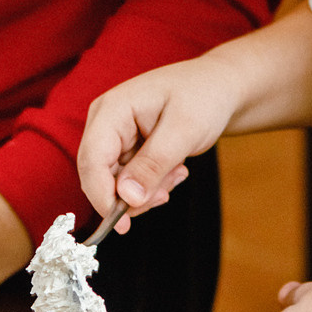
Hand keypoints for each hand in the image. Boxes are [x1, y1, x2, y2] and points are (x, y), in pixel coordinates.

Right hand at [77, 55, 239, 228]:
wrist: (219, 86)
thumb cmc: (203, 96)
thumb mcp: (184, 130)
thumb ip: (153, 164)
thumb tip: (126, 198)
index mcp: (112, 109)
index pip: (91, 160)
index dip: (102, 196)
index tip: (123, 225)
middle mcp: (105, 123)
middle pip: (99, 176)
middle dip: (132, 194)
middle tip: (166, 193)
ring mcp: (115, 136)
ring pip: (116, 184)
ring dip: (148, 189)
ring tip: (177, 171)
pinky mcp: (126, 148)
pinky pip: (130, 181)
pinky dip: (152, 184)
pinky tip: (175, 168)